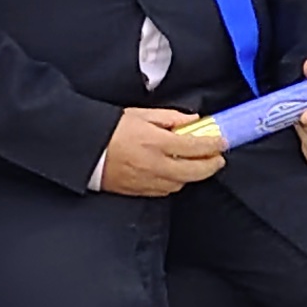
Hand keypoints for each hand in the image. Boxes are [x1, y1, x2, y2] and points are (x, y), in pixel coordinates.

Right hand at [98, 105, 226, 199]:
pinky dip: (175, 183)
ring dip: (193, 175)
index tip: (222, 142)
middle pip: (194, 172)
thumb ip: (169, 118)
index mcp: (156, 143)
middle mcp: (155, 165)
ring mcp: (147, 181)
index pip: (195, 147)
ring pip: (180, 184)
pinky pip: (164, 191)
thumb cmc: (110, 130)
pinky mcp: (138, 191)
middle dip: (211, 166)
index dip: (213, 145)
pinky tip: (177, 174)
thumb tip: (192, 120)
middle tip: (218, 158)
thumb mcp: (141, 114)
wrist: (84, 151)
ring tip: (198, 165)